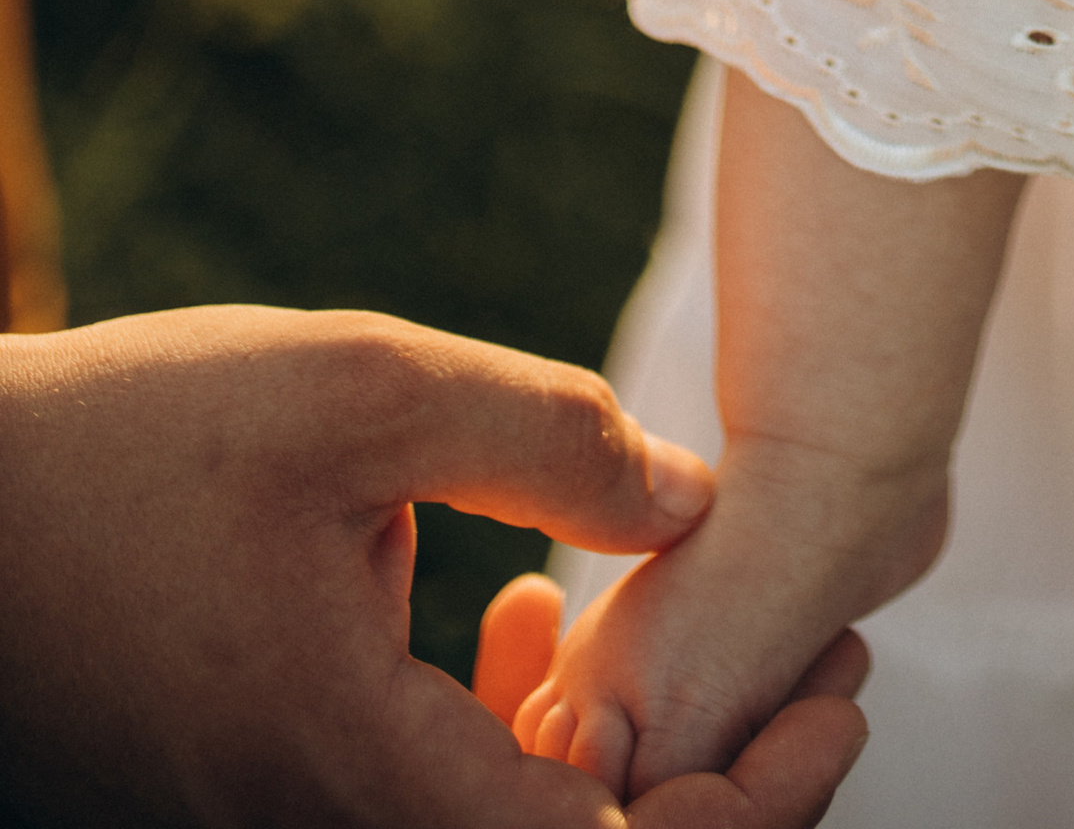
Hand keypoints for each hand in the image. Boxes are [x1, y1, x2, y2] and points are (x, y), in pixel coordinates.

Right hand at [0, 304, 863, 827]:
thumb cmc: (130, 440)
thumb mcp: (363, 390)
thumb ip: (550, 439)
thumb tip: (700, 499)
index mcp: (361, 774)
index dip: (750, 802)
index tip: (840, 696)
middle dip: (720, 778)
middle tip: (819, 667)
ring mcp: (286, 822)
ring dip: (621, 749)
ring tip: (672, 609)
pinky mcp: (262, 796)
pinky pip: (426, 805)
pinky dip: (513, 732)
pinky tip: (524, 607)